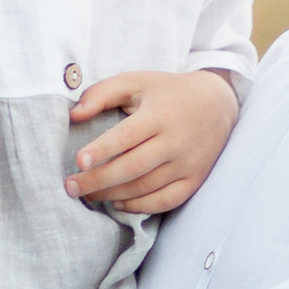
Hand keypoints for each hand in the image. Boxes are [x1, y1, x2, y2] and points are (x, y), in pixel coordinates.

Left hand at [65, 68, 238, 216]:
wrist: (217, 104)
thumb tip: (73, 115)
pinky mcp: (194, 179)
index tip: (79, 161)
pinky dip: (139, 207)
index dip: (103, 149)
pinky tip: (117, 203)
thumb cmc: (167, 92)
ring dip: (113, 195)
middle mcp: (175, 141)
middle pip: (133, 167)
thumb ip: (102, 94)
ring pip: (146, 187)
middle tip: (71, 187)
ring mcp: (187, 163)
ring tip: (88, 195)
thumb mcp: (136, 82)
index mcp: (159, 115)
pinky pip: (165, 201)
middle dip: (99, 180)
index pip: (127, 136)